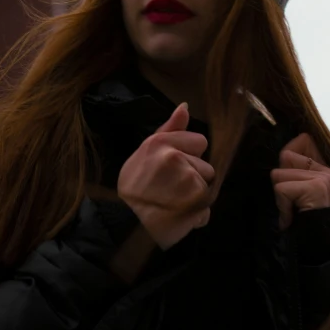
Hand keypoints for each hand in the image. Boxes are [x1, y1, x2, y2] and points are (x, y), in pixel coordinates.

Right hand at [118, 103, 213, 249]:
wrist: (122, 223)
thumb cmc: (134, 188)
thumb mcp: (145, 152)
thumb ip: (170, 130)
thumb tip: (185, 106)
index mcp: (160, 142)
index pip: (200, 141)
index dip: (189, 156)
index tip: (172, 168)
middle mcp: (175, 157)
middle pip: (206, 166)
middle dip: (194, 178)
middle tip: (169, 188)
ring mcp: (186, 179)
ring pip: (207, 187)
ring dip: (195, 197)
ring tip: (172, 202)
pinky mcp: (194, 201)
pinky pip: (206, 209)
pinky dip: (195, 217)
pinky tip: (177, 216)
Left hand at [270, 133, 329, 229]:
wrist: (318, 248)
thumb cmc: (306, 221)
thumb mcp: (303, 193)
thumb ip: (298, 171)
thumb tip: (284, 154)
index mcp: (329, 171)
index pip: (304, 140)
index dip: (288, 155)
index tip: (287, 175)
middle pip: (286, 157)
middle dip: (281, 180)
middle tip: (291, 201)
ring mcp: (325, 179)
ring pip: (279, 174)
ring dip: (279, 196)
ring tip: (292, 211)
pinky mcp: (316, 187)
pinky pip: (281, 189)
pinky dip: (281, 206)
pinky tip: (290, 218)